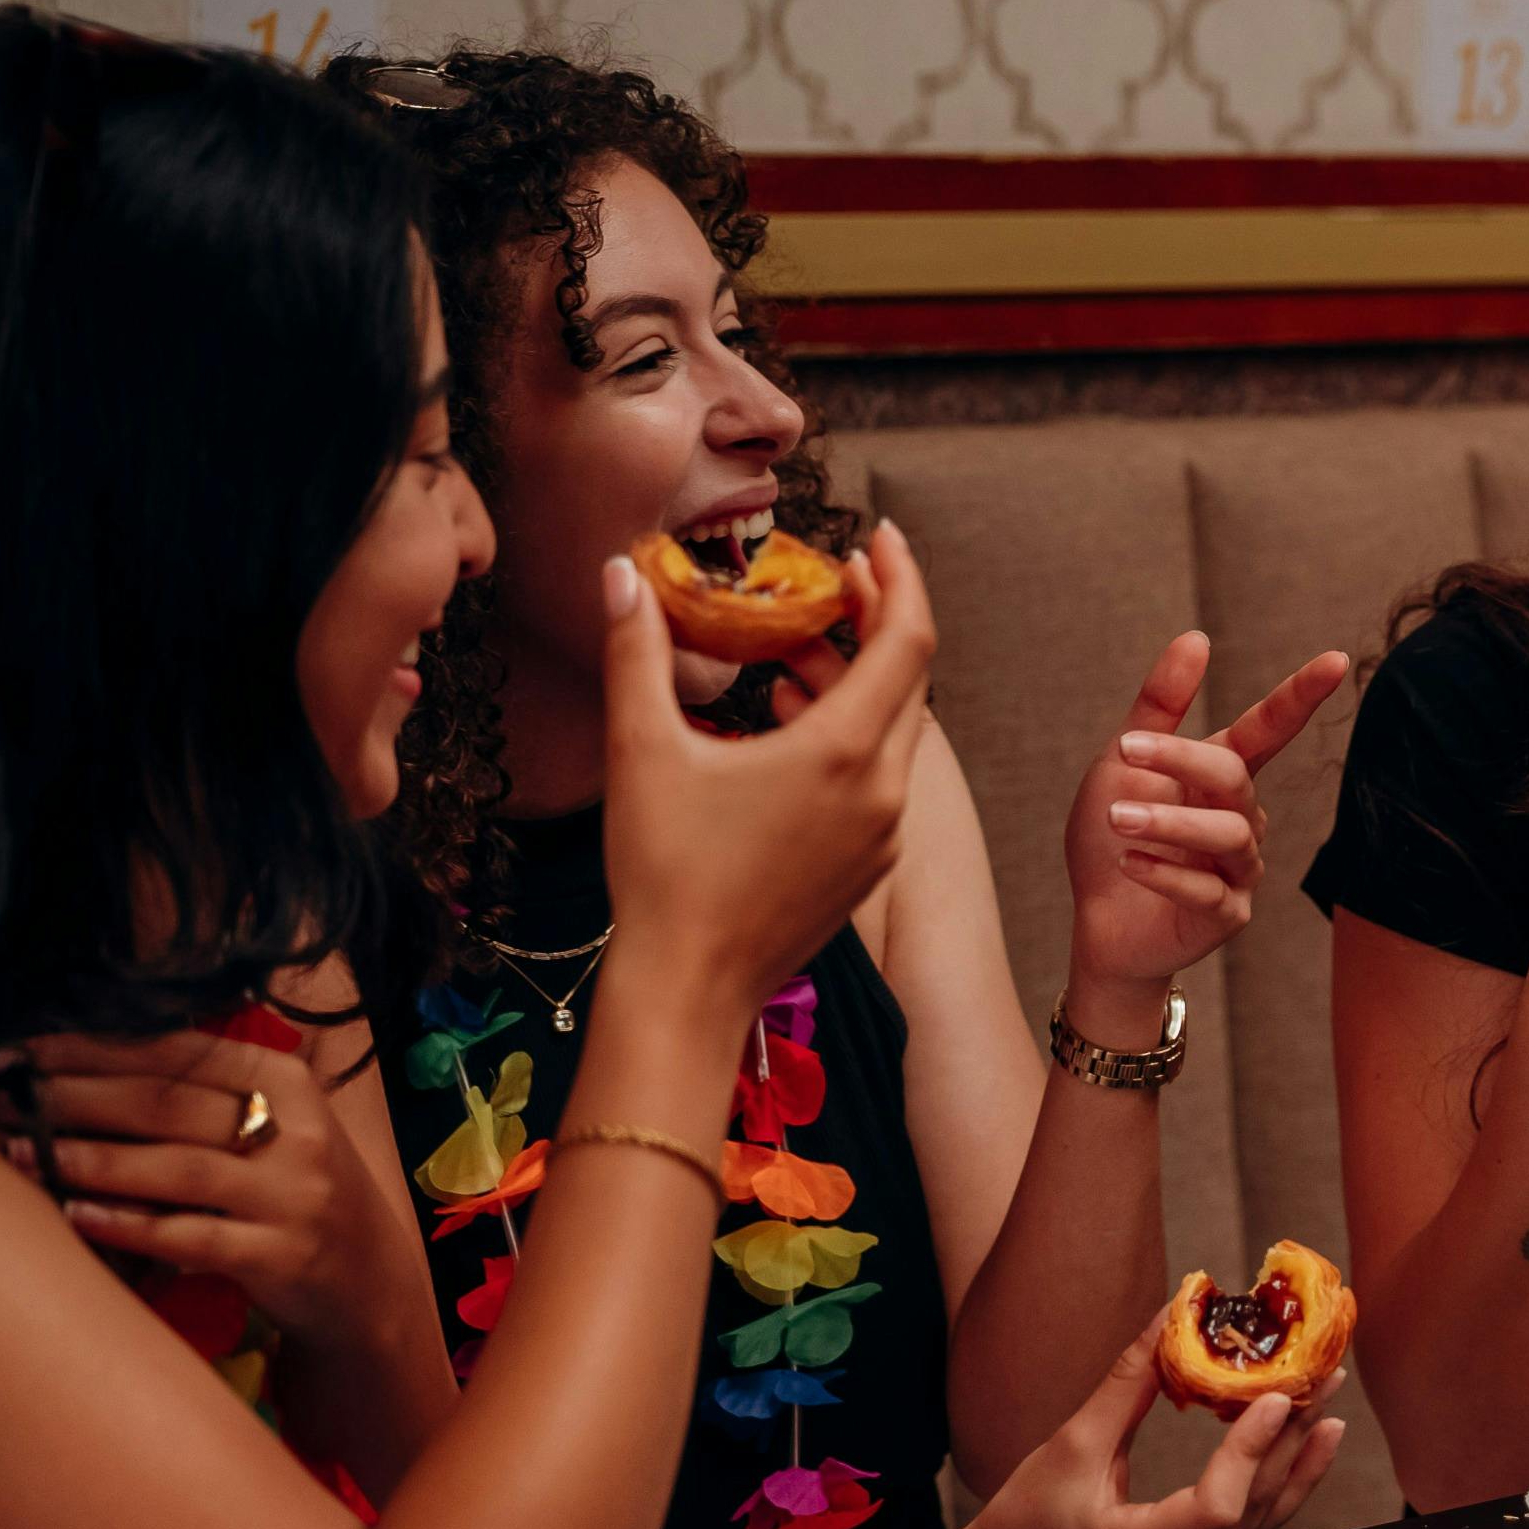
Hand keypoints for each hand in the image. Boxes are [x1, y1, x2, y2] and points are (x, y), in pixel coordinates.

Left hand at [0, 1026, 423, 1352]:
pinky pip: (191, 1236)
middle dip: (73, 1097)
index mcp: (288, 1082)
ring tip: (22, 1152)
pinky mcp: (281, 1255)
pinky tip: (76, 1216)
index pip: (177, 1051)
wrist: (367, 1280)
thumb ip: (207, 1089)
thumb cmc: (295, 1192)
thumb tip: (87, 1049)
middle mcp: (296, 1131)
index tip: (18, 1048)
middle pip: (167, 1104)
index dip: (92, 1047)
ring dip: (90, 1159)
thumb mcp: (274, 1125)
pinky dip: (129, 1224)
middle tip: (0, 1095)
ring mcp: (293, 1194)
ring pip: (176, 1167)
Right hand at [603, 521, 937, 1020]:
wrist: (687, 989)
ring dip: (851, 681)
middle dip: (873, 622)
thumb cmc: (663, 873)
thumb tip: (621, 576)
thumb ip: (636, 650)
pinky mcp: (867, 866)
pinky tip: (786, 726)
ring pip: (890, 732)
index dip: (899, 579)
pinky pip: (876, 779)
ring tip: (787, 654)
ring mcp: (883, 834)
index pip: (907, 640)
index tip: (877, 538)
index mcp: (843, 753)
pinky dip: (846, 736)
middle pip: (907, 680)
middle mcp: (881, 791)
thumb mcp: (641, 749)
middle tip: (830, 584)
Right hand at [960, 1328, 1351, 1528]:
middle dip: (1291, 1436)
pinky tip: (1310, 1443)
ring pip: (1261, 1519)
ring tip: (1329, 1401)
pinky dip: (1283, 1481)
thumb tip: (1173, 1318)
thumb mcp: (1073, 1444)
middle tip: (1322, 1374)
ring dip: (1298, 1456)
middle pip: (1250, 1507)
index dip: (1249, 1451)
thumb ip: (1129, 1385)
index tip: (1276, 1396)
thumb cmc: (1029, 1515)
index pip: (1214, 1507)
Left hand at [1062, 630, 1350, 991]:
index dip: (1301, 695)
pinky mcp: (1228, 916)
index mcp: (1221, 775)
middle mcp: (1242, 818)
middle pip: (1234, 776)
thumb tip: (1197, 637)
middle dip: (1181, 758)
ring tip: (1115, 819)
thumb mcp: (1122, 763)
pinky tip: (1130, 864)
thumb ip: (1161, 705)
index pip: (1270, 728)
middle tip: (1125, 750)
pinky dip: (1166, 872)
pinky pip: (1208, 890)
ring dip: (1166, 822)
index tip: (1336, 659)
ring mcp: (1240, 870)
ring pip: (1226, 834)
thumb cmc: (1111, 836)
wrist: (1098, 922)